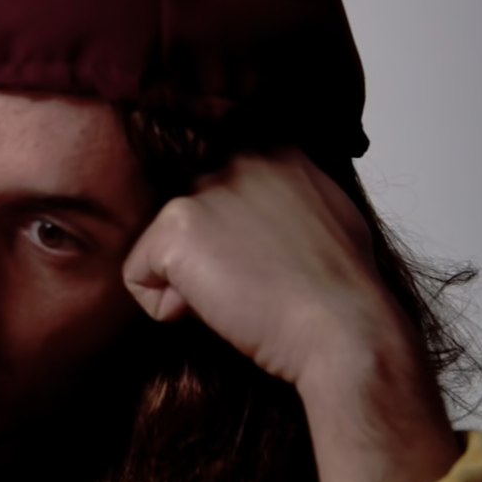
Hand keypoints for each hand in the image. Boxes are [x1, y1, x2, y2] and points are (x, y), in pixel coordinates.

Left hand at [121, 149, 460, 481]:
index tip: (261, 263)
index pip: (214, 192)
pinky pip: (137, 277)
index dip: (228, 240)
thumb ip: (287, 198)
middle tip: (256, 285)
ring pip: (160, 247)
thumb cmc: (342, 292)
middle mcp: (235, 158)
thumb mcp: (328, 217)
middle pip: (186, 220)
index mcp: (275, 150)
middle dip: (208, 258)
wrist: (344, 330)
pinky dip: (167, 309)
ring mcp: (202, 189)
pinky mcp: (173, 228)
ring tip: (242, 297)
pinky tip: (218, 311)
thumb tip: (263, 213)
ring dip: (189, 283)